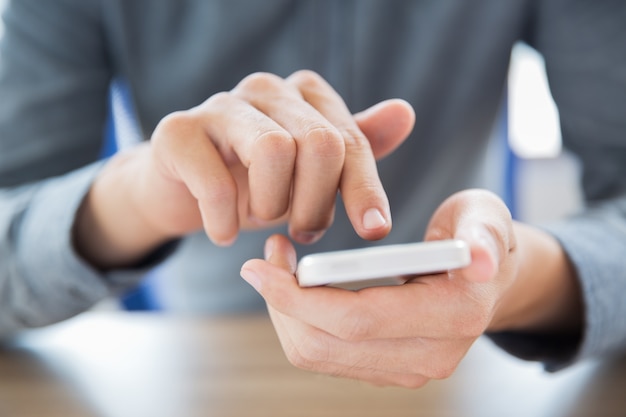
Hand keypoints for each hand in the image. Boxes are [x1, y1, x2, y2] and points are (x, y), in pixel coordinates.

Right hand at [73, 71, 414, 267]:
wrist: (184, 191)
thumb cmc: (257, 182)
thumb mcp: (312, 174)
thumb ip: (353, 150)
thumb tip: (405, 113)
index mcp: (305, 95)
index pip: (350, 140)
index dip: (365, 189)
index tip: (374, 230)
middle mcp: (267, 88)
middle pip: (320, 143)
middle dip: (316, 203)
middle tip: (304, 233)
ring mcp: (220, 105)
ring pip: (274, 151)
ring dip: (273, 206)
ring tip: (263, 220)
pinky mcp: (178, 131)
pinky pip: (216, 183)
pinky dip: (226, 220)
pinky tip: (224, 232)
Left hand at [240, 189, 581, 387]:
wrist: (488, 277)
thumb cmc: (479, 234)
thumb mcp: (487, 217)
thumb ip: (484, 233)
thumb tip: (480, 259)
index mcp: (454, 316)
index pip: (357, 320)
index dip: (299, 296)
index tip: (261, 264)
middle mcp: (431, 355)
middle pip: (326, 345)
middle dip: (282, 301)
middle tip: (266, 255)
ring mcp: (408, 369)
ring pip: (317, 355)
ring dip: (285, 310)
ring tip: (278, 264)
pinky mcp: (389, 368)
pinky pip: (325, 354)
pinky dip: (299, 321)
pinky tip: (297, 285)